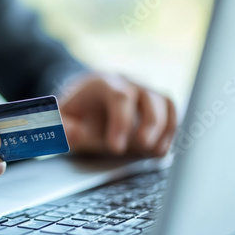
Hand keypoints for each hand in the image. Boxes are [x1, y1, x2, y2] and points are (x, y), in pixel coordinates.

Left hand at [60, 73, 175, 155]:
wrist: (88, 99)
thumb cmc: (78, 112)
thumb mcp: (63, 120)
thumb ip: (63, 127)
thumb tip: (74, 132)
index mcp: (104, 83)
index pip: (119, 97)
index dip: (121, 123)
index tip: (116, 147)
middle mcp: (129, 82)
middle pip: (149, 96)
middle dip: (150, 124)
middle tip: (142, 147)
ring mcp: (145, 90)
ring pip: (165, 102)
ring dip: (164, 129)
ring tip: (152, 152)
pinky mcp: (157, 102)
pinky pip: (172, 111)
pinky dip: (170, 131)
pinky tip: (159, 150)